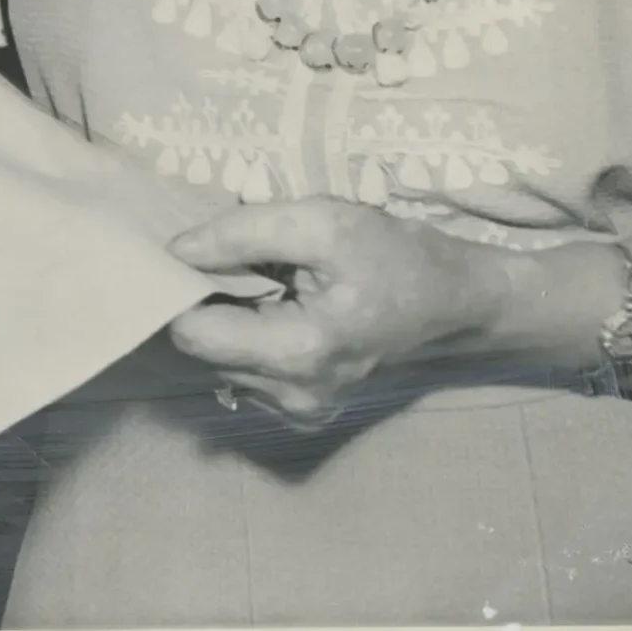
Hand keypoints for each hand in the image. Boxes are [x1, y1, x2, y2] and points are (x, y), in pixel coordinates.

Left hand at [165, 199, 510, 426]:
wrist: (455, 303)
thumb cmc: (394, 257)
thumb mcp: (322, 222)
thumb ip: (241, 234)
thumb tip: (176, 251)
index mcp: (299, 354)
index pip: (193, 335)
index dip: (179, 290)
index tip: (183, 253)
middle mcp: (293, 397)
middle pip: (202, 349)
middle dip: (203, 302)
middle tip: (223, 259)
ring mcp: (300, 410)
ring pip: (221, 360)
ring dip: (227, 318)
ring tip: (262, 282)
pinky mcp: (304, 408)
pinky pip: (247, 369)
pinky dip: (248, 336)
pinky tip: (276, 307)